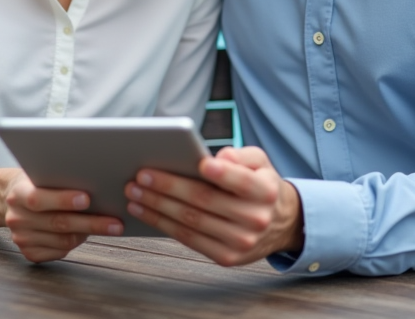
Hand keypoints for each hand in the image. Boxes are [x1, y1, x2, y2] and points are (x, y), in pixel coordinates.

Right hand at [3, 171, 124, 262]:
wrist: (15, 199)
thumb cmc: (39, 182)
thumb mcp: (44, 174)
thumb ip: (61, 179)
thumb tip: (99, 184)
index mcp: (18, 194)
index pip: (38, 199)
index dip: (62, 200)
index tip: (88, 199)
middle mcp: (17, 218)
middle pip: (57, 223)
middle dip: (90, 223)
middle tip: (116, 223)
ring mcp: (21, 238)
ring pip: (62, 241)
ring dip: (88, 234)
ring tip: (110, 227)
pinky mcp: (29, 253)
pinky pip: (59, 252)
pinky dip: (76, 243)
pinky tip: (88, 233)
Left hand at [125, 146, 303, 266]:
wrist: (280, 224)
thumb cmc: (260, 185)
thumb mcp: (260, 162)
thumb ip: (241, 156)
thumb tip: (218, 159)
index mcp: (266, 191)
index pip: (242, 182)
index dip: (222, 174)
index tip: (199, 163)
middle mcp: (255, 219)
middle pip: (205, 201)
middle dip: (169, 187)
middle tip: (141, 176)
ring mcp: (240, 242)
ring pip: (191, 222)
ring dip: (158, 207)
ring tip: (134, 193)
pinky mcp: (226, 258)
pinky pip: (189, 239)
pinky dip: (163, 225)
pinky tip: (145, 211)